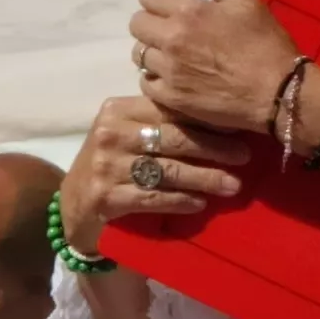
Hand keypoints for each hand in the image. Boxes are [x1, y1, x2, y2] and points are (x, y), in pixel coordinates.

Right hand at [59, 95, 251, 251]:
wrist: (74, 207)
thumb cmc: (111, 165)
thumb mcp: (129, 135)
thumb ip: (160, 123)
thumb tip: (219, 119)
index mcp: (118, 110)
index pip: (169, 110)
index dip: (206, 120)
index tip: (238, 128)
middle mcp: (110, 134)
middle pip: (173, 138)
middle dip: (214, 148)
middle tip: (245, 156)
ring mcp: (107, 166)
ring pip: (168, 170)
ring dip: (206, 178)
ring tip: (233, 185)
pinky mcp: (107, 197)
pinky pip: (154, 197)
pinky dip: (181, 201)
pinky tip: (201, 204)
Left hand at [130, 0, 305, 135]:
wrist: (277, 91)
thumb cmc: (265, 42)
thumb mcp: (245, 1)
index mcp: (188, 12)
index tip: (173, 5)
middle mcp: (171, 40)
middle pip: (137, 24)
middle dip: (152, 22)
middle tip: (173, 29)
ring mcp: (168, 71)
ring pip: (138, 54)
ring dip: (152, 50)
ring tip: (173, 55)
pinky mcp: (171, 98)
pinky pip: (145, 82)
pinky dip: (156, 78)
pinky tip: (174, 76)